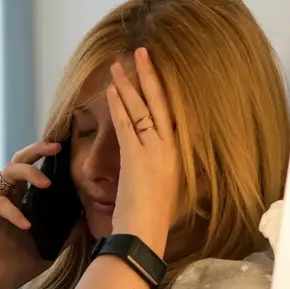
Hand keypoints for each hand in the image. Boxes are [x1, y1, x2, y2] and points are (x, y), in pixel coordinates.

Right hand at [0, 142, 81, 288]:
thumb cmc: (9, 270)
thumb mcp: (46, 252)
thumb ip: (63, 236)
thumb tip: (85, 221)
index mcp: (20, 203)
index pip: (33, 172)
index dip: (46, 159)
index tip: (66, 151)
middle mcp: (5, 197)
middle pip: (18, 161)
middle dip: (37, 150)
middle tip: (56, 146)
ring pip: (7, 172)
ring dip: (28, 172)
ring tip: (47, 183)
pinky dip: (14, 212)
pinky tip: (26, 226)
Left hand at [108, 48, 178, 255]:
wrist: (145, 234)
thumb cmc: (153, 219)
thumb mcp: (166, 191)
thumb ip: (163, 171)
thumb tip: (161, 163)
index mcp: (177, 155)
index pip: (170, 115)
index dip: (161, 92)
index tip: (154, 74)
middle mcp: (169, 148)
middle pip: (160, 103)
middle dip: (149, 76)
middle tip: (141, 53)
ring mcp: (154, 151)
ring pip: (141, 109)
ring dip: (128, 85)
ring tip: (119, 65)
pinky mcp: (136, 157)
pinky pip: (126, 124)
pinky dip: (119, 106)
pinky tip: (112, 90)